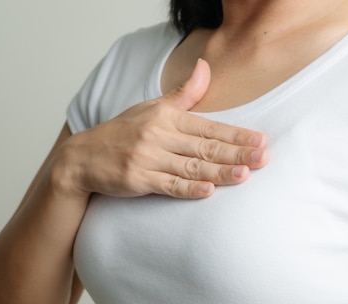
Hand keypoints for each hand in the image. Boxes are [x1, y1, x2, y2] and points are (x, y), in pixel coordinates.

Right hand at [52, 59, 268, 198]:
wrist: (83, 158)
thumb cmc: (122, 133)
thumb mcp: (151, 108)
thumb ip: (183, 94)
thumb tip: (205, 66)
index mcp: (166, 117)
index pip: (208, 126)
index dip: (236, 134)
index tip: (260, 140)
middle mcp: (158, 136)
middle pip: (205, 147)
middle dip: (237, 153)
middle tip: (264, 158)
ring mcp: (147, 158)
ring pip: (191, 167)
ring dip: (220, 172)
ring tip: (245, 174)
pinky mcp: (138, 179)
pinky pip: (168, 185)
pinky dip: (188, 189)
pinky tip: (208, 192)